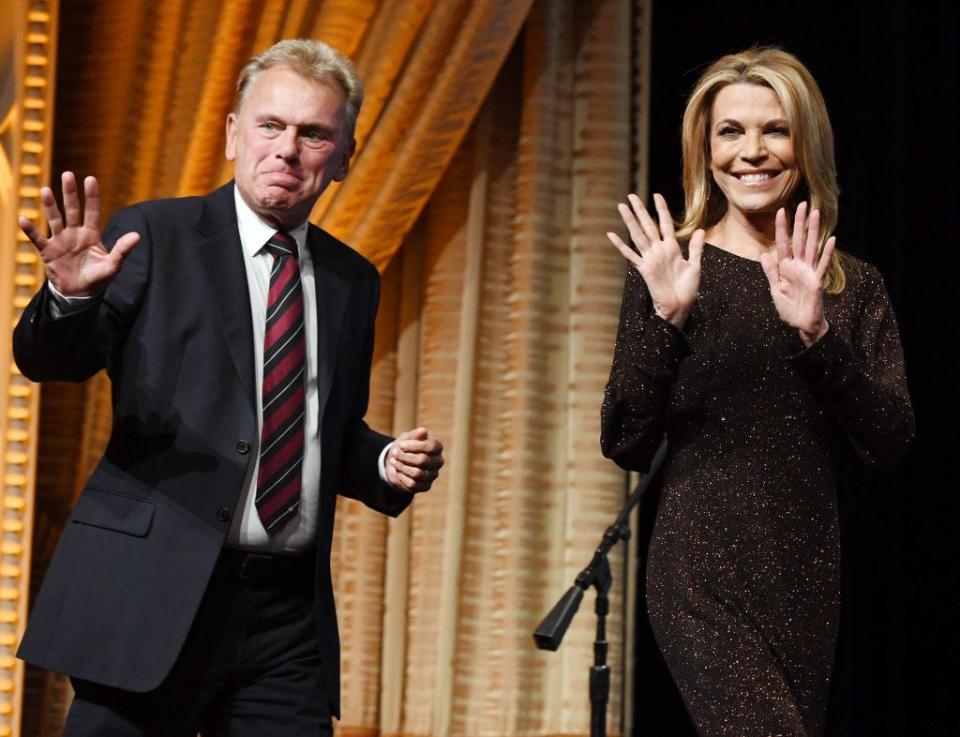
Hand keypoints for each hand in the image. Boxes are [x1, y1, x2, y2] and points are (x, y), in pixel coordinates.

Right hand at [18, 171, 139, 296]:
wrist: (81, 294)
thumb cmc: (98, 278)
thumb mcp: (113, 265)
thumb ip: (122, 250)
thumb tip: (137, 235)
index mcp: (92, 234)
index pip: (93, 211)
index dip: (92, 196)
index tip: (90, 179)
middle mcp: (75, 233)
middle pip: (73, 210)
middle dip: (70, 193)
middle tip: (68, 175)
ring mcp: (61, 241)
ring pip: (54, 219)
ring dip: (50, 206)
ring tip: (45, 190)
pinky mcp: (48, 251)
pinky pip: (38, 238)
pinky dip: (30, 230)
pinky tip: (24, 219)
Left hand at [385, 427, 443, 492]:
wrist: (397, 462)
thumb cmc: (405, 447)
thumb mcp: (407, 438)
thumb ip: (415, 434)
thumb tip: (423, 431)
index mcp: (437, 448)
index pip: (431, 447)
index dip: (414, 446)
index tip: (401, 445)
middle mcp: (438, 462)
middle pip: (423, 460)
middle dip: (405, 456)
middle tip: (394, 453)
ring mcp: (432, 475)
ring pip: (417, 473)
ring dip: (402, 467)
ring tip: (394, 462)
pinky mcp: (425, 486)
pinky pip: (413, 484)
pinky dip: (402, 477)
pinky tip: (398, 472)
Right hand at [606, 193, 703, 328]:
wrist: (678, 307)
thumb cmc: (687, 290)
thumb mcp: (695, 266)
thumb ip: (696, 248)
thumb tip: (700, 230)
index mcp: (672, 248)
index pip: (666, 224)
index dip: (661, 209)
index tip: (656, 195)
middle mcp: (659, 250)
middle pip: (648, 225)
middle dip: (640, 210)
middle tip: (631, 195)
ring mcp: (650, 258)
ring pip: (638, 235)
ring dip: (630, 221)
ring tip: (621, 207)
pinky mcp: (644, 269)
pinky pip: (630, 255)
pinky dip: (620, 245)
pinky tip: (611, 235)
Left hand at [759, 203, 835, 346]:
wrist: (801, 325)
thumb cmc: (789, 309)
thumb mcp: (775, 290)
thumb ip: (770, 272)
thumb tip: (764, 254)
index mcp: (786, 268)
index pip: (783, 243)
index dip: (782, 228)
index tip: (780, 211)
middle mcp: (799, 266)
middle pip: (799, 240)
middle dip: (799, 223)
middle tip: (802, 204)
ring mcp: (809, 272)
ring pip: (811, 247)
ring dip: (814, 231)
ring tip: (816, 214)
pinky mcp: (818, 281)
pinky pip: (822, 265)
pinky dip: (827, 253)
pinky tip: (831, 240)